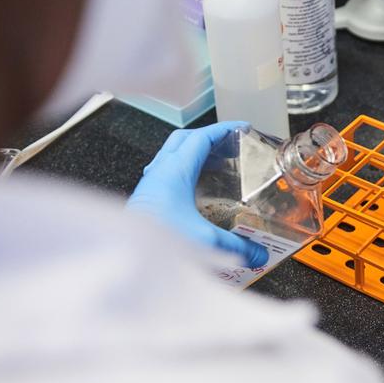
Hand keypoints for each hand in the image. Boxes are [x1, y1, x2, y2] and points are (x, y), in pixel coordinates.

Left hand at [127, 122, 268, 267]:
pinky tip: (198, 192)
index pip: (201, 137)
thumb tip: (259, 253)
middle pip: (185, 141)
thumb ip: (237, 246)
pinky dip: (187, 174)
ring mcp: (152, 185)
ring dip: (197, 156)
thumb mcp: (206, 242)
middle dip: (210, 139)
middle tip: (231, 146)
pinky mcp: (148, 199)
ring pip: (174, 157)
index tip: (242, 128)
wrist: (123, 254)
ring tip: (219, 167)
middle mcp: (161, 173)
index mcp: (175, 171)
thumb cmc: (156, 241)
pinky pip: (168, 175)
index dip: (224, 129)